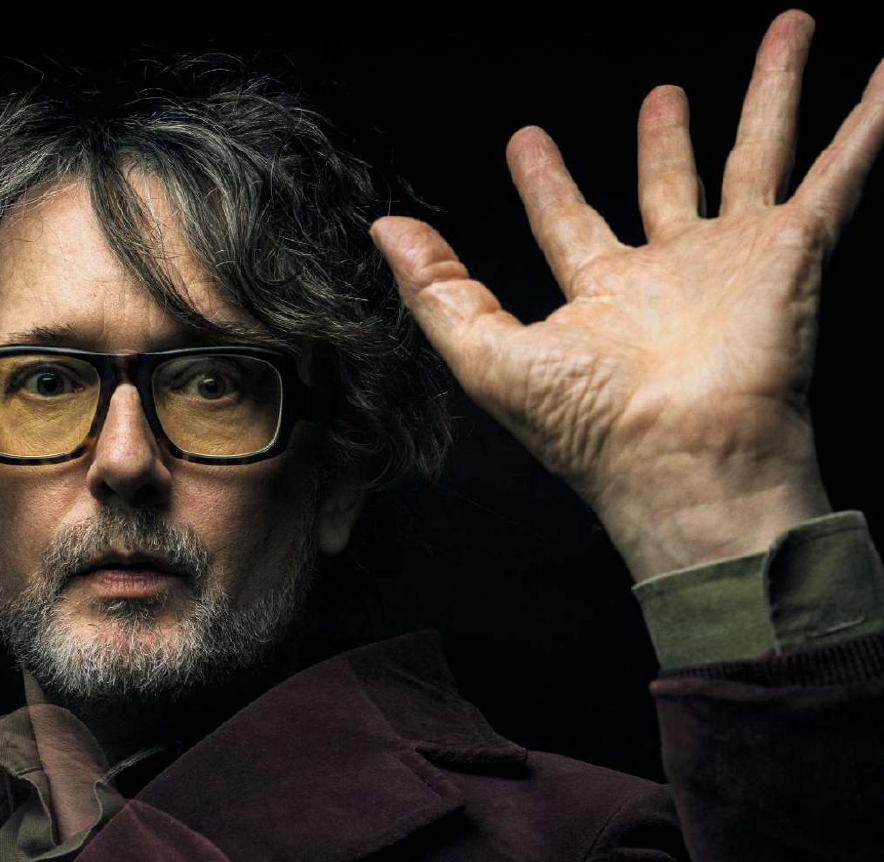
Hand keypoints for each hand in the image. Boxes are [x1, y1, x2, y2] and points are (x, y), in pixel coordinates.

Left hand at [370, 11, 883, 579]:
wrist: (686, 459)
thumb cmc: (592, 428)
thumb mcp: (488, 358)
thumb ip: (438, 291)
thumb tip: (384, 230)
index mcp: (603, 298)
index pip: (571, 223)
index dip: (548, 181)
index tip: (528, 139)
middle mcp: (671, 276)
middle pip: (669, 183)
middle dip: (667, 136)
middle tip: (662, 92)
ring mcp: (736, 262)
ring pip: (758, 154)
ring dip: (773, 92)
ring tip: (789, 29)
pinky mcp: (793, 253)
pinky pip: (841, 172)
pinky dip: (868, 123)